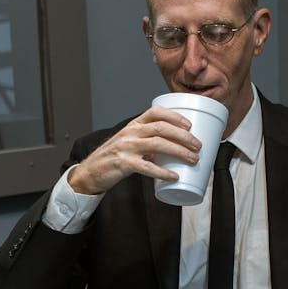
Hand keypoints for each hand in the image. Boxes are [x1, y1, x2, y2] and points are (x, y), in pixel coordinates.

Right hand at [68, 105, 201, 194]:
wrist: (90, 171)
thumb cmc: (114, 157)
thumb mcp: (129, 142)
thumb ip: (148, 141)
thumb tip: (175, 147)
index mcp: (133, 125)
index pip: (155, 112)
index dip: (175, 116)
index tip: (190, 125)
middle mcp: (130, 132)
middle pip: (162, 128)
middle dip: (183, 136)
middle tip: (197, 145)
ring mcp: (126, 147)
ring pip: (158, 145)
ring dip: (179, 151)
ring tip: (193, 159)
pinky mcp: (123, 163)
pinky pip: (148, 167)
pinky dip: (163, 172)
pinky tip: (174, 176)